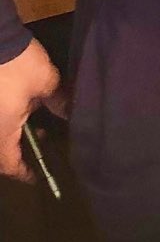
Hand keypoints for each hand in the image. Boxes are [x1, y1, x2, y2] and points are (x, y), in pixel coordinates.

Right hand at [0, 36, 62, 183]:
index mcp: (1, 131)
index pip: (9, 165)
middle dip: (19, 151)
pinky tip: (20, 107)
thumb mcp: (45, 83)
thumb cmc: (18, 64)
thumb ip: (59, 101)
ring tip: (33, 123)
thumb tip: (70, 112)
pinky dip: (6, 119)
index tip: (37, 177)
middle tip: (40, 142)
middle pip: (0, 151)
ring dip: (12, 134)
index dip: (24, 173)